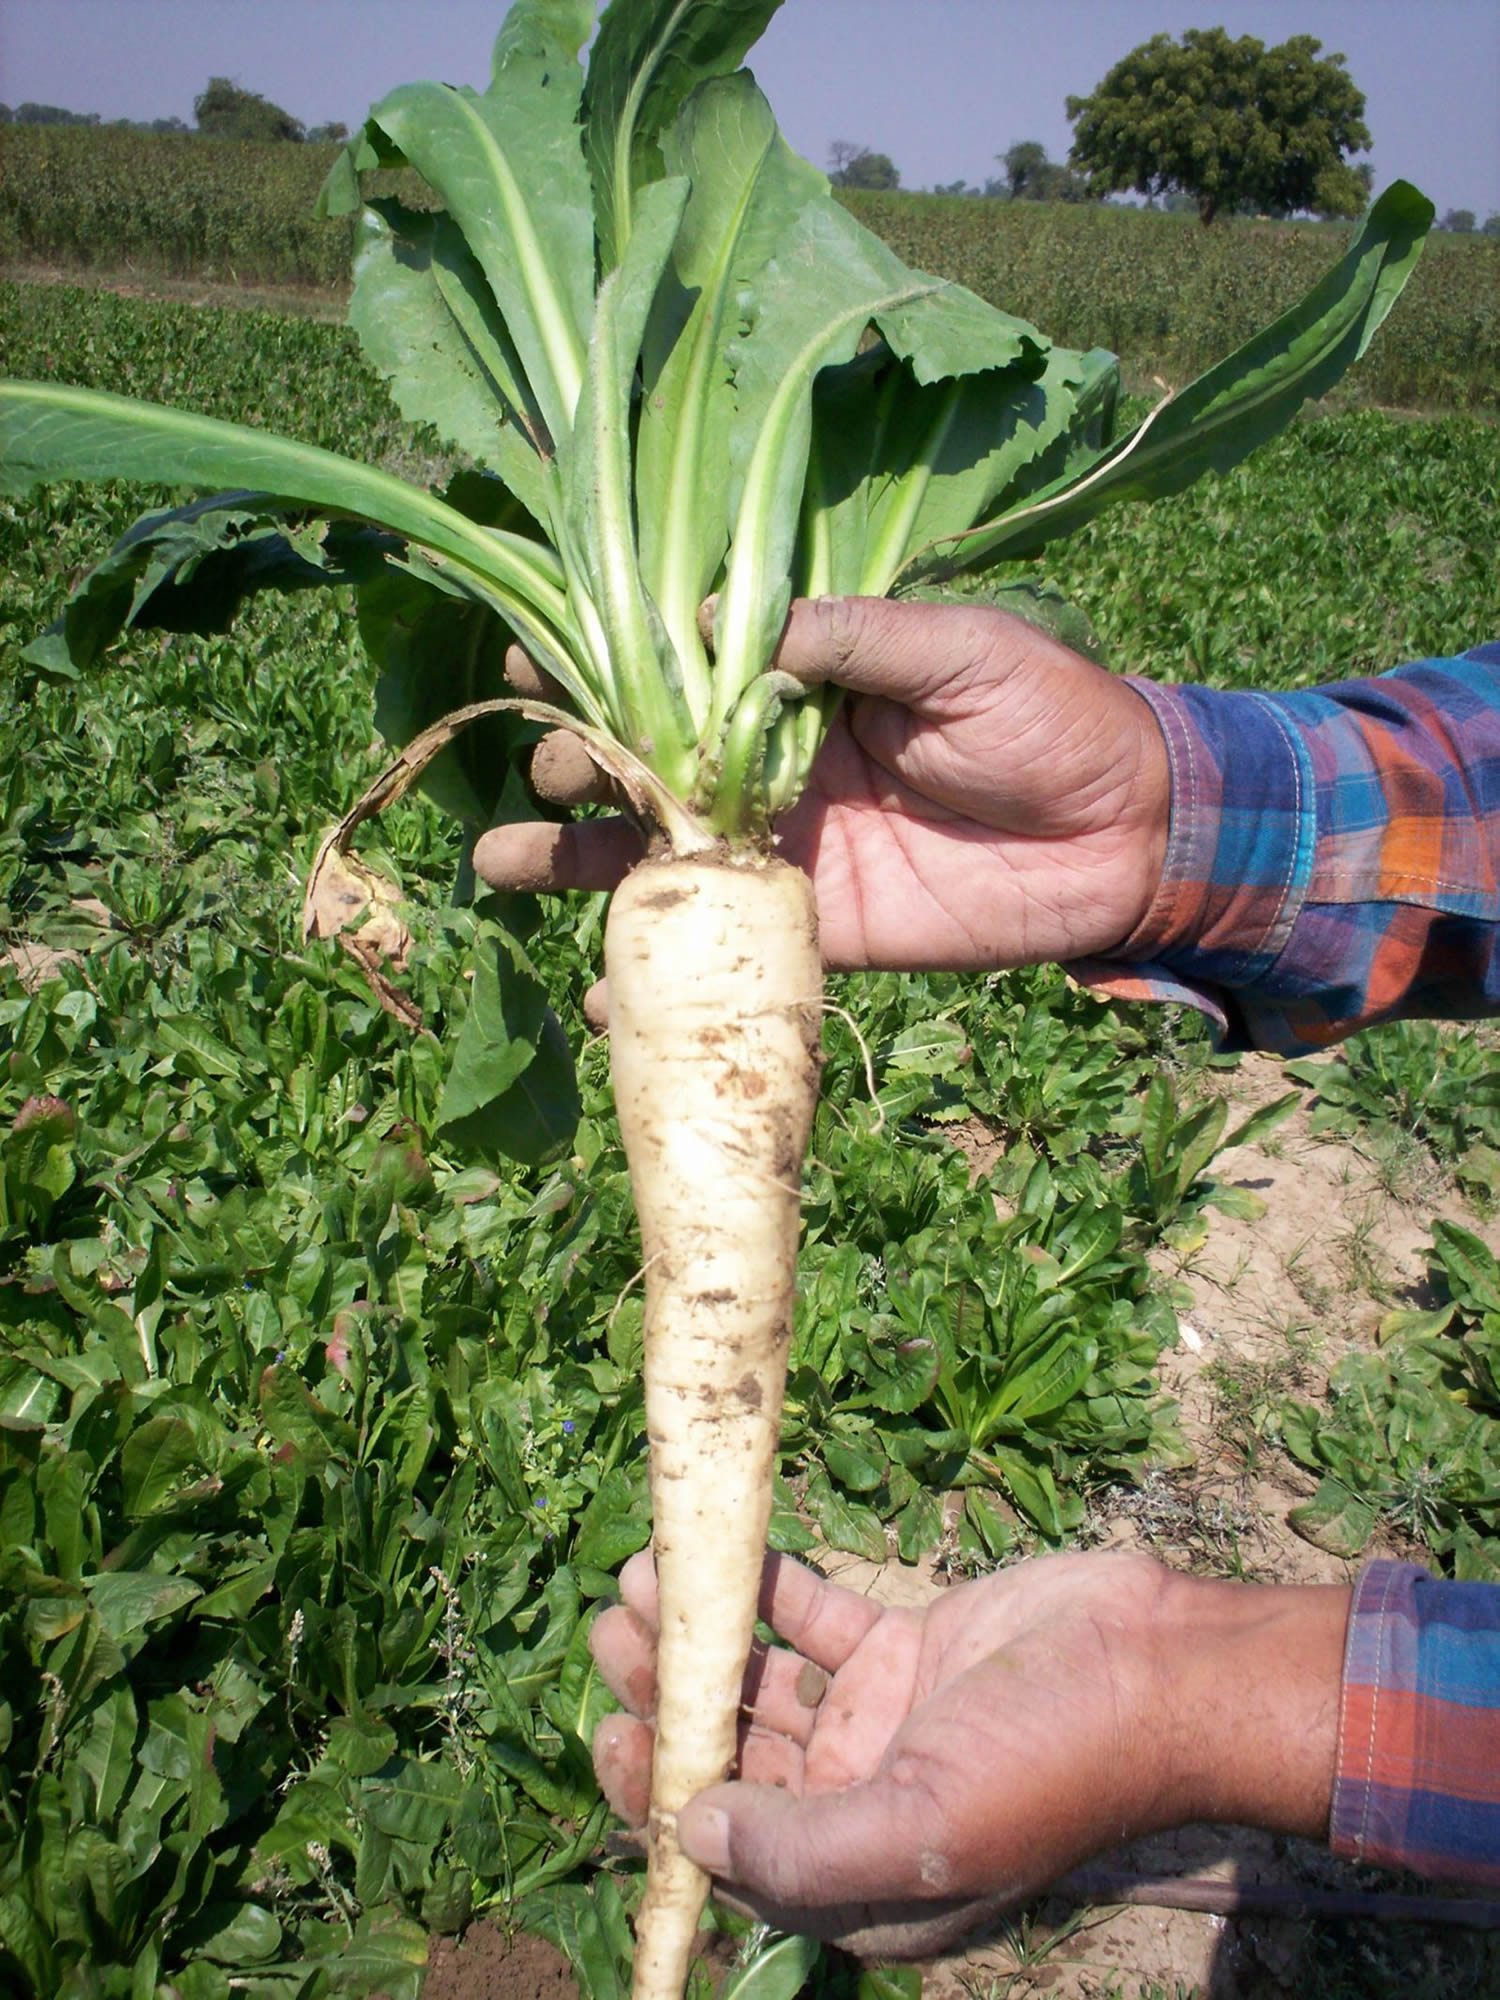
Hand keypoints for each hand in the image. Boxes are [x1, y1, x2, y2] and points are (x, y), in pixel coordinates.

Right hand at [474, 598, 1170, 971]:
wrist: (1129, 836)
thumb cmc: (1051, 715)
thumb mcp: (957, 646)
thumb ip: (847, 634)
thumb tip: (721, 614)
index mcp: (800, 686)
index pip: (674, 671)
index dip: (596, 667)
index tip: (522, 667)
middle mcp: (773, 768)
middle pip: (643, 767)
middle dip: (574, 765)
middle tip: (542, 773)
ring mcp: (785, 855)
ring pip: (657, 861)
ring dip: (573, 864)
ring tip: (496, 867)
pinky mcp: (814, 936)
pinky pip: (721, 957)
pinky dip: (657, 983)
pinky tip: (597, 1001)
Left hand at [590, 1548, 1347, 1959]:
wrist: (1162, 1666)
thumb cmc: (1054, 1763)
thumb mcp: (925, 1830)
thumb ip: (801, 1847)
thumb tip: (691, 1833)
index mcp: (865, 1877)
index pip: (734, 1850)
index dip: (661, 1800)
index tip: (611, 1733)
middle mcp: (862, 1803)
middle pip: (735, 1759)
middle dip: (668, 1700)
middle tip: (611, 1634)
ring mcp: (882, 1722)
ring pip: (762, 1685)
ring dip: (702, 1638)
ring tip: (639, 1579)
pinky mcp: (904, 1649)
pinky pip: (814, 1622)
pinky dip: (765, 1591)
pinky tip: (722, 1556)